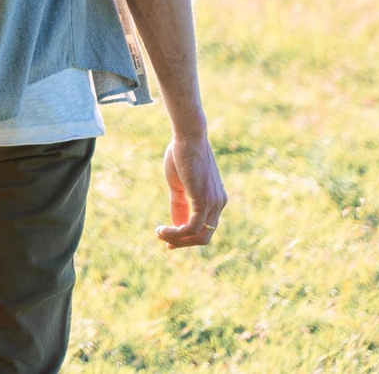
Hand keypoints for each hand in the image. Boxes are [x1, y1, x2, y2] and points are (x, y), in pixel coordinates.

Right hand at [157, 131, 225, 247]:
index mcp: (215, 199)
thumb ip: (180, 203)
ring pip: (199, 236)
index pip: (204, 228)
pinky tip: (163, 229)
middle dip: (182, 243)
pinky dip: (177, 233)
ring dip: (177, 239)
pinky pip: (192, 228)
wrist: (187, 136)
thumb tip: (176, 223)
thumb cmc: (181, 154)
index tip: (167, 240)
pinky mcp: (205, 200)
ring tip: (159, 233)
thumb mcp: (179, 183)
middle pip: (203, 237)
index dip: (186, 238)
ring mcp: (214, 203)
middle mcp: (219, 204)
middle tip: (164, 242)